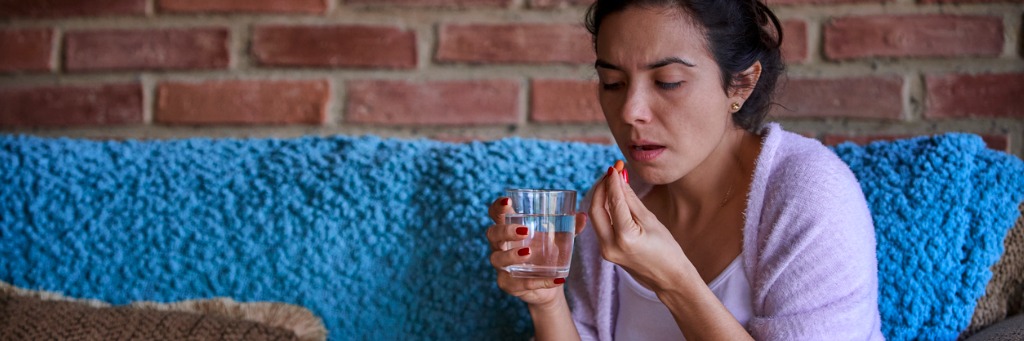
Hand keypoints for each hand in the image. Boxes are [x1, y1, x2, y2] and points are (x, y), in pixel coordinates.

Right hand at [486, 197, 586, 306]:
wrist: (549, 283)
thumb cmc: (547, 254)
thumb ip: (570, 227)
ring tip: (528, 252)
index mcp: (509, 229)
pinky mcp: (509, 284)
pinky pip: (518, 284)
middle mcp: (501, 246)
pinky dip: (537, 281)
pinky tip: (555, 279)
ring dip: (511, 255)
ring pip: (497, 259)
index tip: (508, 201)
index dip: (497, 207)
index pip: (496, 214)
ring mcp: (502, 266)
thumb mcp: (559, 239)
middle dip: (505, 231)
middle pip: (493, 234)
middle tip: (524, 230)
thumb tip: (582, 216)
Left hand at [588, 166, 688, 289]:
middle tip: (611, 173)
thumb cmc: (667, 250)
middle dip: (601, 188)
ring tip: (613, 181)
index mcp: (625, 237)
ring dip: (602, 198)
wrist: (669, 279)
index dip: (613, 182)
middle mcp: (610, 246)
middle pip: (596, 209)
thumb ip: (631, 200)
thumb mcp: (651, 221)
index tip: (615, 167)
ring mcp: (605, 251)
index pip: (614, 202)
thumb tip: (620, 179)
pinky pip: (602, 226)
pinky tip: (613, 199)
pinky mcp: (606, 252)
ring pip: (596, 217)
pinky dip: (605, 210)